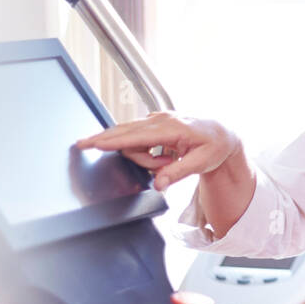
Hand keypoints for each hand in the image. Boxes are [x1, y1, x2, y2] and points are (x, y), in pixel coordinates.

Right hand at [75, 112, 238, 191]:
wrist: (224, 133)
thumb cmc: (215, 146)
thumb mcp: (202, 163)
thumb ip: (178, 173)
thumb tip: (158, 184)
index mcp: (173, 128)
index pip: (136, 135)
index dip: (113, 140)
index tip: (94, 143)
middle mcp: (162, 119)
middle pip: (124, 130)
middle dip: (104, 139)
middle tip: (81, 144)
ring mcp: (158, 118)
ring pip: (132, 137)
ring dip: (142, 156)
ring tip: (166, 164)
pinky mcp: (156, 122)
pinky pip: (138, 136)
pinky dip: (144, 151)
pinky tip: (162, 158)